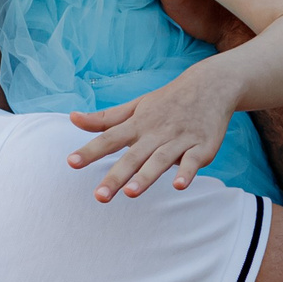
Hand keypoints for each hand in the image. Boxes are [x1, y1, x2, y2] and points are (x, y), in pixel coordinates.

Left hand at [65, 65, 240, 199]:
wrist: (211, 85)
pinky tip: (179, 185)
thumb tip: (72, 118)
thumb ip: (104, 118)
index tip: (71, 162)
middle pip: (133, 156)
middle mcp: (155, 133)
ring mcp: (179, 140)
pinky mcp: (202, 147)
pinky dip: (186, 172)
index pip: (109, 138)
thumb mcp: (135, 106)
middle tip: (100, 196)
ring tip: (131, 193)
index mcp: (137, 124)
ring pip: (160, 160)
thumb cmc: (167, 101)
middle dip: (116, 176)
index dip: (90, 151)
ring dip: (146, 176)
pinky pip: (193, 161)